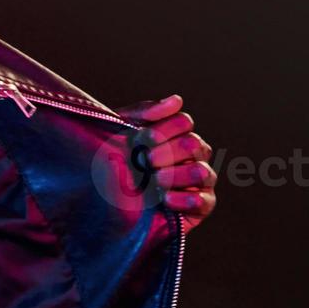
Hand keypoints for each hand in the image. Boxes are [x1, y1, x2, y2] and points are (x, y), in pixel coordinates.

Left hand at [117, 94, 216, 231]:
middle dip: (166, 152)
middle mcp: (193, 155)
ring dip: (175, 175)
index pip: (184, 122)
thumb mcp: (122, 131)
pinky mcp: (199, 207)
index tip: (142, 138)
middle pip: (193, 144)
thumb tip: (177, 100)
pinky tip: (164, 200)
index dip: (163, 129)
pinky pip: (205, 201)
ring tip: (154, 181)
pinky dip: (185, 199)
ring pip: (201, 171)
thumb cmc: (114, 159)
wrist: (103, 198)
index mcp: (176, 134)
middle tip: (144, 161)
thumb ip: (146, 113)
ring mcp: (199, 181)